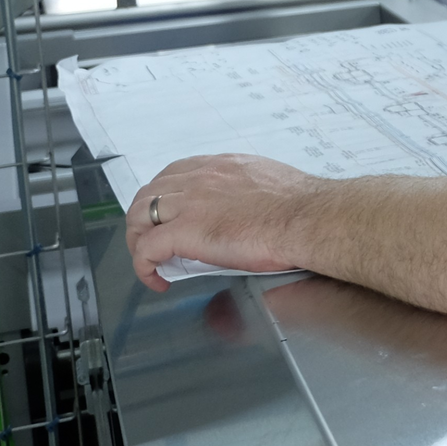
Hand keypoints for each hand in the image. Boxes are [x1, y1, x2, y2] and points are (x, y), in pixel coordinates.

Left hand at [125, 153, 319, 290]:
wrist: (308, 218)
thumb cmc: (301, 207)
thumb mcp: (266, 184)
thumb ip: (245, 192)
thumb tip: (243, 213)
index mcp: (222, 165)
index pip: (176, 174)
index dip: (165, 197)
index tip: (170, 216)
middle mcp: (200, 177)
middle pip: (150, 192)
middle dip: (143, 218)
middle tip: (151, 242)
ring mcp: (190, 202)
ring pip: (139, 214)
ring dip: (138, 240)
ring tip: (149, 261)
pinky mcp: (186, 231)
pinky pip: (147, 248)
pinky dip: (144, 265)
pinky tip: (156, 280)